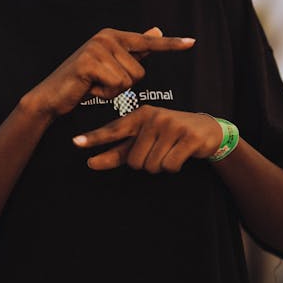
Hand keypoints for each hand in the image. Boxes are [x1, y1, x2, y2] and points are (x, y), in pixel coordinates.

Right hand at [28, 28, 194, 120]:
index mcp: (114, 36)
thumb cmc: (84, 82)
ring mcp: (97, 48)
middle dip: (124, 85)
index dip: (171, 45)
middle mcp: (106, 37)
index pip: (148, 42)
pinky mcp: (89, 63)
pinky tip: (89, 89)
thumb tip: (157, 29)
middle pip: (140, 71)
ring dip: (114, 91)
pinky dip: (104, 95)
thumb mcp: (112, 65)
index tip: (193, 43)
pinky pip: (116, 85)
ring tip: (95, 85)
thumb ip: (134, 49)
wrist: (52, 96)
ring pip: (129, 80)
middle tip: (101, 83)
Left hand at [72, 107, 222, 172]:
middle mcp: (153, 117)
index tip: (76, 143)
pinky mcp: (187, 137)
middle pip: (134, 160)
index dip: (95, 138)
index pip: (113, 130)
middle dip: (145, 164)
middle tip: (158, 151)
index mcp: (139, 115)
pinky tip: (180, 154)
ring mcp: (171, 126)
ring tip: (170, 151)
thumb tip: (92, 162)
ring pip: (152, 165)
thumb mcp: (145, 136)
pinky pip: (169, 165)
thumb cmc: (169, 134)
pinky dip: (174, 166)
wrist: (207, 130)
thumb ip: (120, 150)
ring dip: (160, 166)